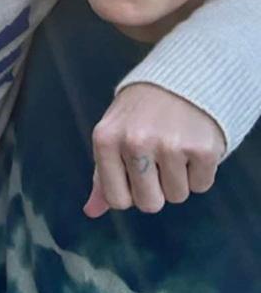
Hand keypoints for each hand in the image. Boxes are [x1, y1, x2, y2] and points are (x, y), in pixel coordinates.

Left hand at [84, 82, 224, 217]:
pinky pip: (201, 186)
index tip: (134, 175)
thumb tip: (90, 211)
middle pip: (149, 204)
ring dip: (178, 180)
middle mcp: (135, 142)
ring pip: (177, 196)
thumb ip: (102, 177)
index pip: (117, 200)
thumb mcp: (111, 138)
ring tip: (173, 148)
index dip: (129, 194)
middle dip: (155, 191)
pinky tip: (191, 146)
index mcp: (105, 141)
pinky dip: (199, 172)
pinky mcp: (202, 148)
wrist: (177, 81)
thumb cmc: (136, 117)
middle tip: (156, 163)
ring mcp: (170, 144)